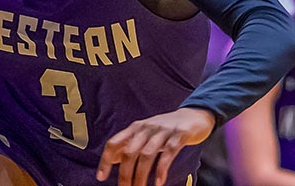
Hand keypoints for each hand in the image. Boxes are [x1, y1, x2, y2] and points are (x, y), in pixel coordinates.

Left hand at [96, 107, 214, 185]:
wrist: (194, 115)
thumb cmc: (167, 127)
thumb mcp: (146, 133)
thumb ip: (130, 144)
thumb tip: (112, 158)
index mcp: (135, 128)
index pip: (114, 143)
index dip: (106, 160)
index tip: (101, 176)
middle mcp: (146, 128)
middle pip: (129, 152)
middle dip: (124, 173)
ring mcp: (162, 131)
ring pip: (146, 155)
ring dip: (141, 175)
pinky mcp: (179, 135)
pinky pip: (168, 153)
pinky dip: (161, 169)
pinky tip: (158, 181)